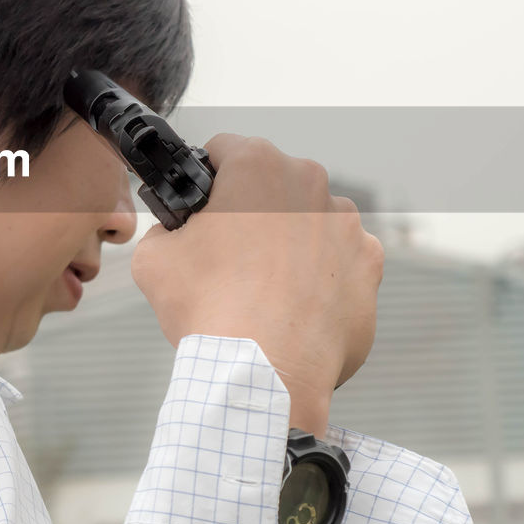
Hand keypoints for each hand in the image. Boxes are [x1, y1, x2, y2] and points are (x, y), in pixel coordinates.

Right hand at [131, 134, 381, 407]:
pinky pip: (340, 263)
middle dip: (252, 211)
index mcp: (257, 166)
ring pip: (310, 222)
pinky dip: (321, 279)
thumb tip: (175, 233)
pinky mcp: (370, 268)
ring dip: (290, 243)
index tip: (202, 203)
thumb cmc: (211, 311)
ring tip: (262, 289)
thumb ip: (165, 228)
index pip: (225, 149)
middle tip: (227, 255)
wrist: (263, 375)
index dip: (207, 176)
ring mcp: (347, 226)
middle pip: (273, 185)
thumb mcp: (154, 258)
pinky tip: (294, 309)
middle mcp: (310, 184)